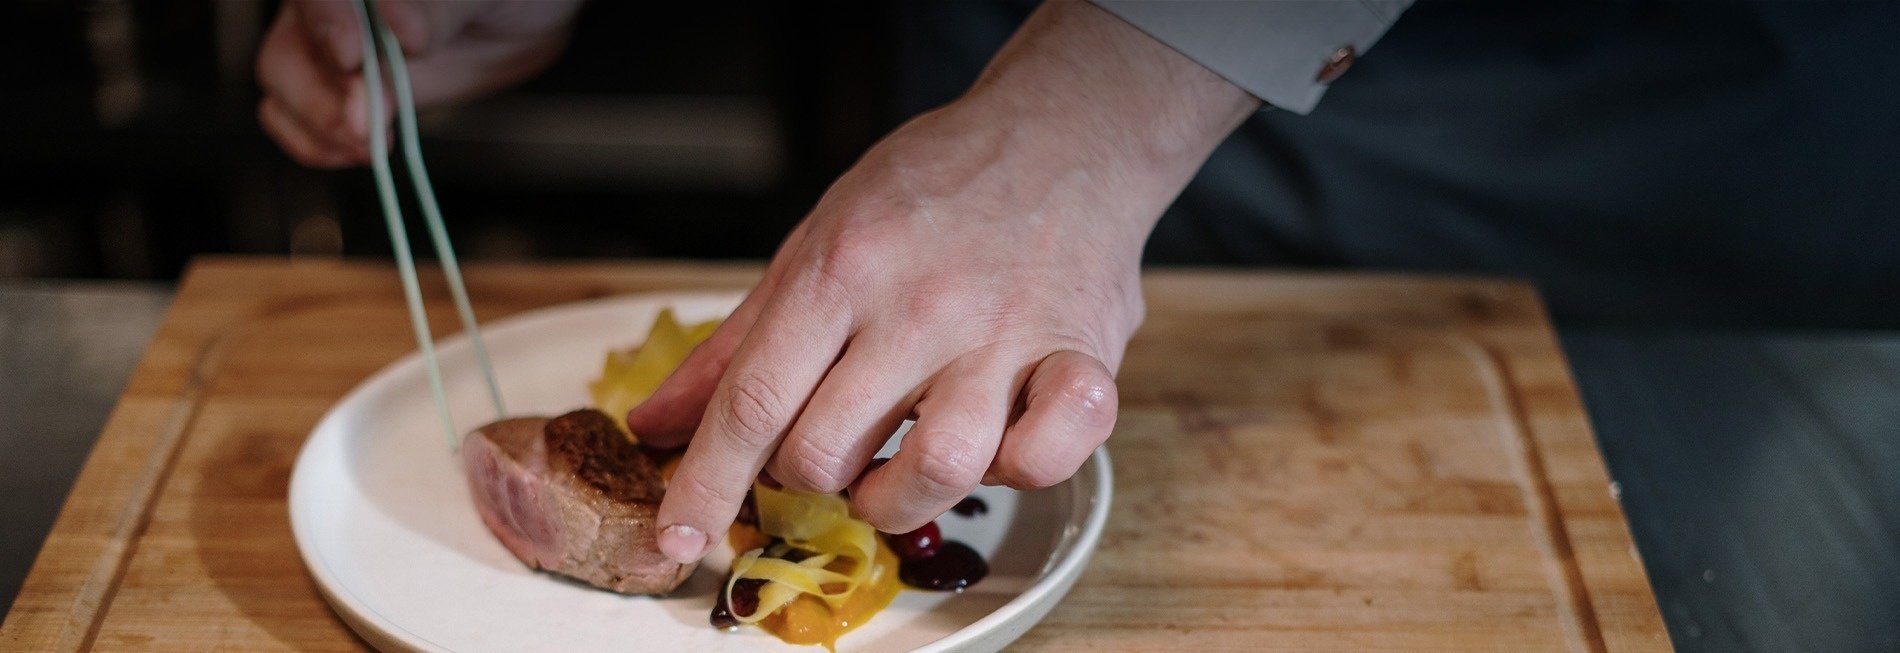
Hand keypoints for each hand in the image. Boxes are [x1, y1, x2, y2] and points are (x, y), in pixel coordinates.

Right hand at [254, 0, 581, 167]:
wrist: (520, 17)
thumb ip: (435, 7)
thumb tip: (402, 31)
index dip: (325, 22)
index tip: (350, 56)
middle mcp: (330, 11)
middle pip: (286, 50)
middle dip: (320, 96)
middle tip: (365, 124)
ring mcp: (328, 54)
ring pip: (285, 89)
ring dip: (321, 128)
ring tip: (372, 144)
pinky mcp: (346, 95)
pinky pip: (304, 124)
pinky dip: (322, 146)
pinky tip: (364, 152)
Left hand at [626, 0, 1259, 564]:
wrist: (1063, 131)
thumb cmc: (932, 188)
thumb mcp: (818, 239)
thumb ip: (739, 341)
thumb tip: (657, 424)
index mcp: (839, 271)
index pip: (753, 402)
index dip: (706, 483)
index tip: (678, 541)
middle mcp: (918, 308)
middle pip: (826, 452)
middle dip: (805, 478)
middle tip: (828, 450)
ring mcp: (1003, 337)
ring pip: (933, 470)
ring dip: (897, 498)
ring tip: (894, 470)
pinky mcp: (1081, 355)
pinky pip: (1050, 452)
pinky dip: (1021, 468)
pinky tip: (1000, 445)